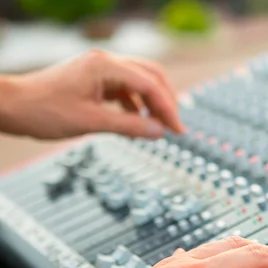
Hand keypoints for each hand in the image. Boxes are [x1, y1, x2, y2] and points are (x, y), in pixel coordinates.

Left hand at [1, 50, 183, 139]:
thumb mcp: (91, 122)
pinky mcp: (94, 80)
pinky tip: (138, 121)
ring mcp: (100, 70)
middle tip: (174, 125)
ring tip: (158, 126)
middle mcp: (105, 62)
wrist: (12, 107)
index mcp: (106, 66)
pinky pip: (125, 89)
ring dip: (152, 103)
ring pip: (139, 82)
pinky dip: (136, 105)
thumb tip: (158, 132)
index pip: (150, 85)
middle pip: (151, 75)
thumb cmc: (44, 111)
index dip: (168, 109)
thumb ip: (129, 126)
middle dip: (166, 100)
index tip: (178, 130)